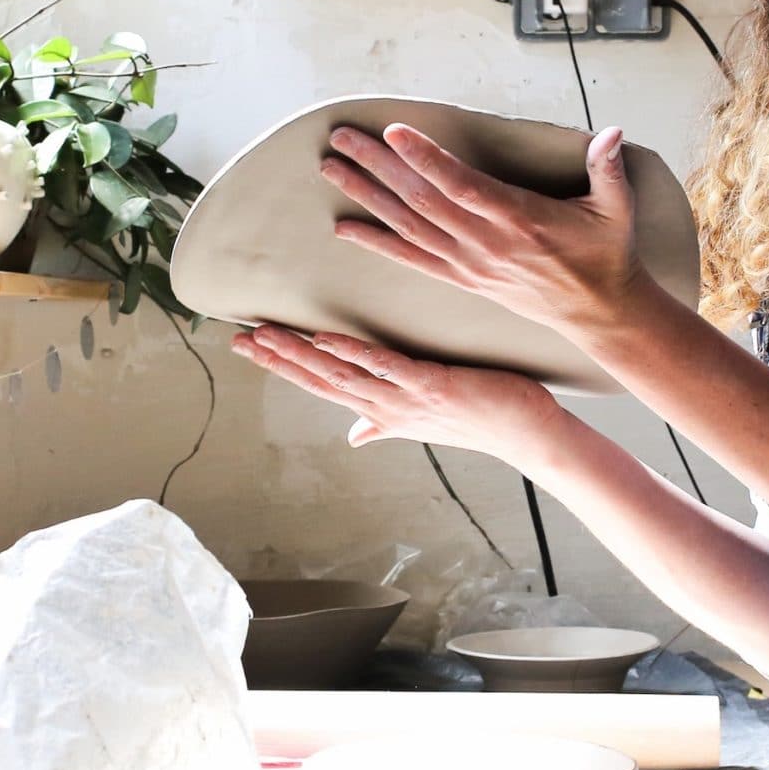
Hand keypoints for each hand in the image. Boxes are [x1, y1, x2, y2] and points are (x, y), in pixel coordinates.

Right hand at [229, 325, 564, 456]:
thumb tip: (354, 435)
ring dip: (300, 355)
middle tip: (239, 339)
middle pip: (320, 382)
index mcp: (384, 411)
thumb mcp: (427, 419)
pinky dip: (353, 354)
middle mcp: (389, 409)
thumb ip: (384, 423)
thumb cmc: (483, 419)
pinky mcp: (434, 387)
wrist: (529, 435)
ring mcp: (409, 400)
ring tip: (266, 334)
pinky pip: (386, 368)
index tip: (250, 348)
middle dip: (277, 361)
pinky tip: (325, 339)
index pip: (323, 387)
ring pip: (342, 376)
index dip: (284, 368)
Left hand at [322, 122, 649, 337]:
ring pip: (409, 226)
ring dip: (367, 196)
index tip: (395, 133)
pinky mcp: (463, 279)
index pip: (462, 185)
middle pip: (422, 200)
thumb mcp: (617, 209)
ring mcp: (470, 263)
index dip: (427, 159)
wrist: (598, 312)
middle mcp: (486, 243)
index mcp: (520, 219)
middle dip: (379, 166)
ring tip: (333, 169)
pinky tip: (345, 227)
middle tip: (343, 137)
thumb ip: (607, 168)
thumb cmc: (606, 254)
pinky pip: (411, 260)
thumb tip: (613, 131)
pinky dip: (376, 243)